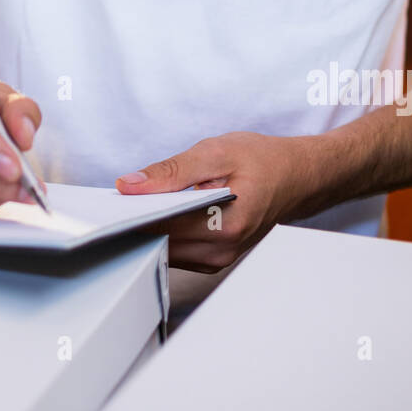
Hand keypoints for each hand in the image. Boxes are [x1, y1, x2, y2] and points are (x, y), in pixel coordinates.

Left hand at [115, 131, 305, 272]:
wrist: (296, 176)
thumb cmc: (264, 161)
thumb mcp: (216, 152)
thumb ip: (171, 170)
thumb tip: (130, 185)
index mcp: (224, 224)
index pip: (161, 226)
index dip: (133, 212)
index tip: (114, 200)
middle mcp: (222, 250)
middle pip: (161, 241)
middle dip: (139, 219)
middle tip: (123, 196)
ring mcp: (219, 258)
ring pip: (167, 248)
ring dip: (152, 225)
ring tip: (145, 199)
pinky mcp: (215, 257)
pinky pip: (178, 249)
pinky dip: (166, 230)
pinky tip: (164, 210)